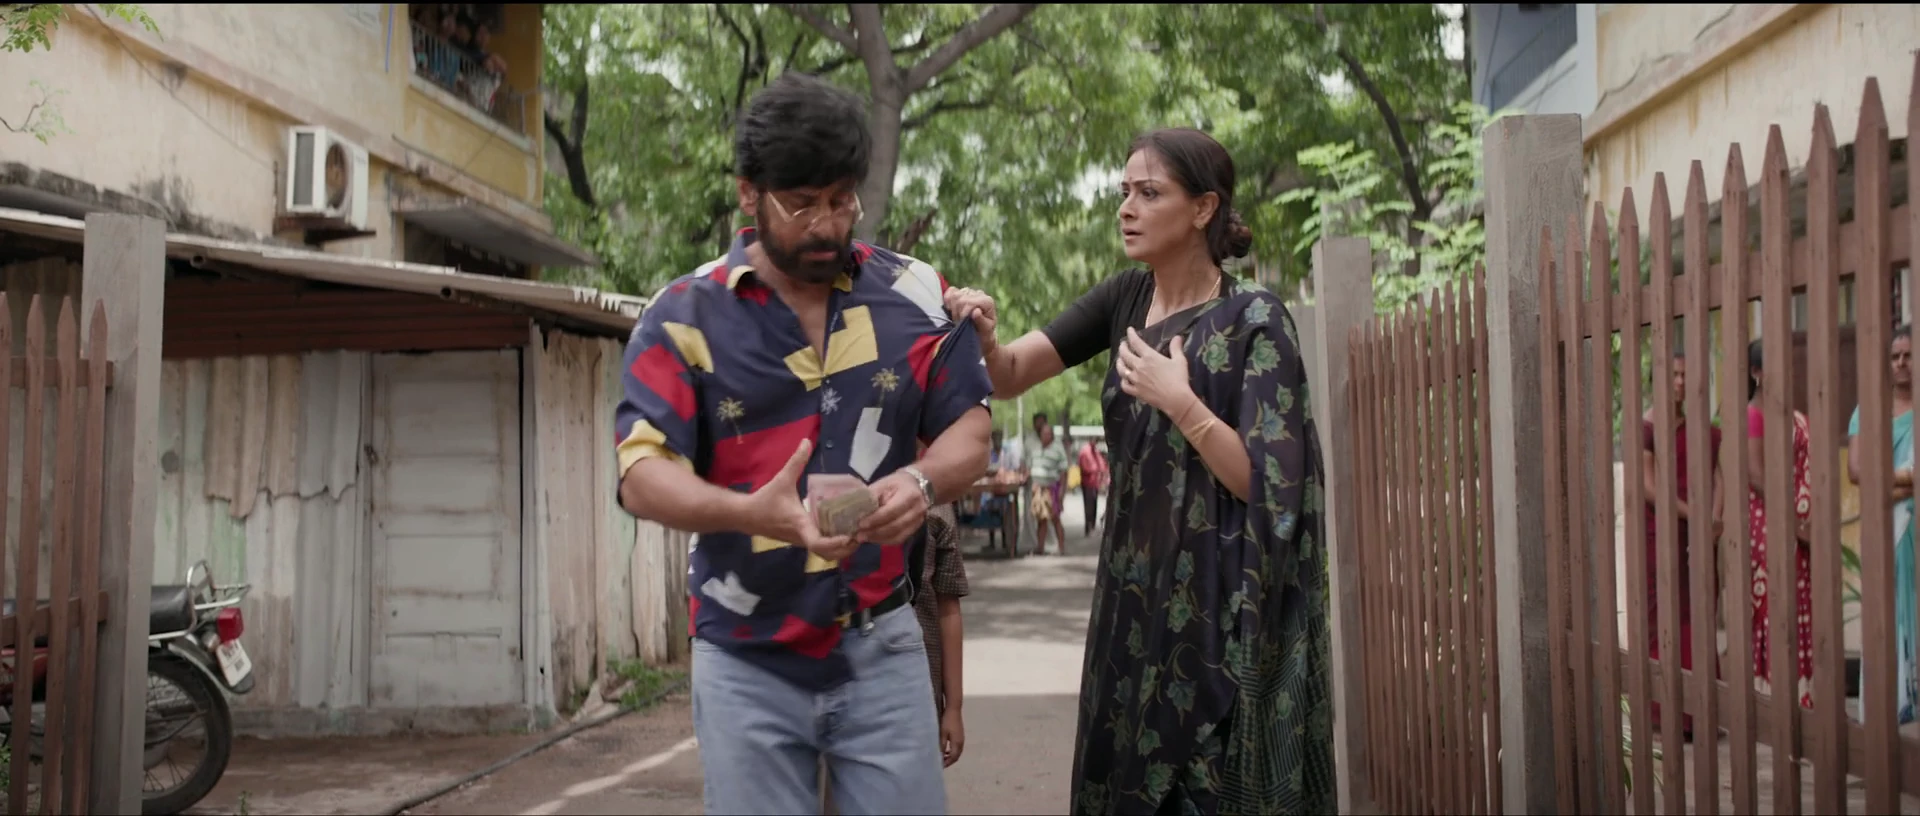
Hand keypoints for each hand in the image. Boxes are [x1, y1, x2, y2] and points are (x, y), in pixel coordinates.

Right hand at [751, 440, 857, 562]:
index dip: (834, 544)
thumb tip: (807, 441)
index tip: (849, 537)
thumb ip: (796, 461)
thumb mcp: (782, 478)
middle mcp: (802, 537)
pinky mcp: (799, 540)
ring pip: (824, 554)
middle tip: (861, 534)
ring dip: (840, 549)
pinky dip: (832, 545)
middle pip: (827, 554)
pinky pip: (819, 547)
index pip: (818, 544)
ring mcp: (801, 541)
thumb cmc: (765, 499)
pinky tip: (842, 530)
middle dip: (845, 549)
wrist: (746, 515)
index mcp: (800, 525)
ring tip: (855, 533)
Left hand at [855, 470, 929, 545]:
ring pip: (897, 536)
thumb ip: (871, 496)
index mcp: (910, 495)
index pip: (891, 511)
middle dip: (875, 532)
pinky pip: (899, 539)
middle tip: (858, 535)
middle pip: (895, 526)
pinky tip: (873, 539)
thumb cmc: (896, 483)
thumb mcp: (883, 484)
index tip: (860, 524)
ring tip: (863, 538)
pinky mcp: (915, 529)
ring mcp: (919, 521)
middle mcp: (918, 510)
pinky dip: (885, 541)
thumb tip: (855, 511)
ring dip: (878, 539)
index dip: (875, 519)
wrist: (915, 485)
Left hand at [940, 707, 964, 766]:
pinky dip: (952, 751)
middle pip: (956, 756)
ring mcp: (962, 739)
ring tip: (942, 758)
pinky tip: (946, 749)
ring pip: (957, 752)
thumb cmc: (947, 721)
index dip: (947, 763)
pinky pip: (957, 747)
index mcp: (957, 743)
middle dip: (949, 761)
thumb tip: (940, 756)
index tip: (939, 766)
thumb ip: (942, 745)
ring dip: (951, 756)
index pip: (953, 758)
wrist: (954, 709)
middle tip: (941, 764)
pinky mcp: (960, 735)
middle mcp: (961, 742)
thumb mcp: (942, 734)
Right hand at [942, 286, 999, 354]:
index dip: (963, 315)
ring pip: (954, 295)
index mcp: (987, 301)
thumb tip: (976, 311)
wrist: (981, 334)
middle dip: (957, 313)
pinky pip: (951, 291)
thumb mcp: (985, 330)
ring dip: (953, 308)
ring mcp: (970, 292)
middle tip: (960, 323)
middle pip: (960, 299)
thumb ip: (981, 321)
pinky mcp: (961, 292)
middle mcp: (979, 294)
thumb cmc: (984, 333)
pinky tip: (952, 310)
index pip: (969, 303)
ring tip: (957, 318)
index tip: (963, 324)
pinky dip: (948, 301)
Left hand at [1115, 327, 1193, 413]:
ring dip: (1119, 362)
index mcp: (1149, 357)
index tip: (1129, 330)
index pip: (1136, 342)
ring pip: (1121, 369)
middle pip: (1125, 354)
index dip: (1131, 334)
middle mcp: (1139, 366)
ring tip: (1120, 359)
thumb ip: (1176, 348)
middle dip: (1122, 347)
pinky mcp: (1136, 391)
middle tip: (1123, 344)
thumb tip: (1177, 337)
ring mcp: (1135, 380)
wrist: (1176, 399)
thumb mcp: (1180, 360)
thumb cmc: (1179, 378)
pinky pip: (1124, 385)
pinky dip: (1123, 381)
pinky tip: (1124, 379)